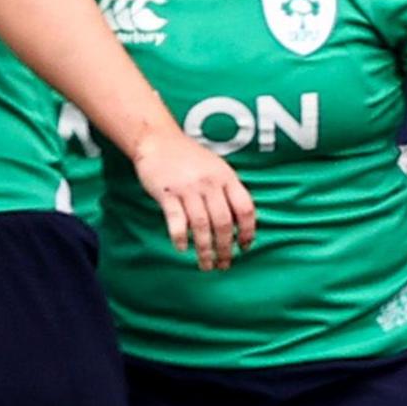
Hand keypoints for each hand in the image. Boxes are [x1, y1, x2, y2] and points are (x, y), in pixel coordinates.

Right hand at [130, 131, 254, 270]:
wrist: (158, 140)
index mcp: (226, 177)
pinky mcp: (167, 193)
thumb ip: (228, 190)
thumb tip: (241, 221)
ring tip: (206, 265)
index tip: (245, 247)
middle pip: (223, 222)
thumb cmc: (189, 157)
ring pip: (201, 225)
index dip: (248, 231)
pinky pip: (176, 220)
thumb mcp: (217, 167)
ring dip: (205, 249)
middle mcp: (210, 183)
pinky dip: (180, 237)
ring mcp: (188, 188)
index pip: (245, 208)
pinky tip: (182, 248)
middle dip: (225, 248)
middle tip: (224, 264)